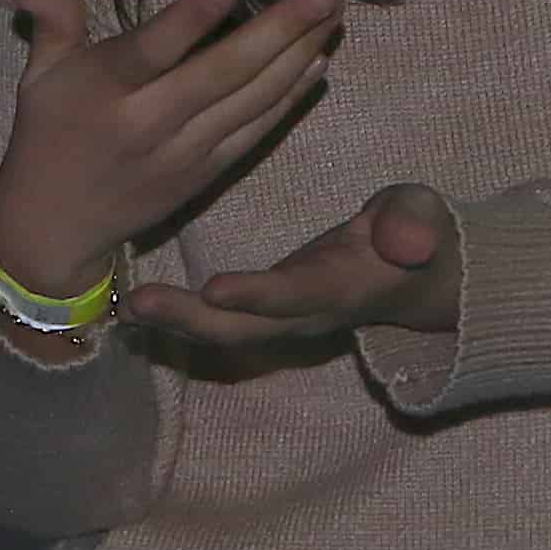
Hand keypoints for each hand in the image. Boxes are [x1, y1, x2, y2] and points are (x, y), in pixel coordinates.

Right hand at [0, 0, 348, 294]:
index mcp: (103, 91)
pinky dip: (289, 99)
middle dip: (279, 32)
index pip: (149, 52)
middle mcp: (148, 123)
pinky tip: (317, 64)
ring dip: (297, 58)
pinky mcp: (206, 173)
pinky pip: (256, 131)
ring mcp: (184, 153)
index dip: (188, 22)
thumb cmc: (49, 135)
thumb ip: (52, 19)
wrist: (55, 228)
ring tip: (331, 16)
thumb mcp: (39, 73)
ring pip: (250, 102)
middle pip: (221, 75)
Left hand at [127, 185, 462, 376]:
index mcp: (342, 289)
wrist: (420, 278)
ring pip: (222, 330)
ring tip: (125, 304)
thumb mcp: (425, 219)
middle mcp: (305, 314)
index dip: (258, 296)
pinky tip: (131, 300)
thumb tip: (408, 241)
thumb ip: (414, 225)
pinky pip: (215, 320)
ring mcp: (281, 319)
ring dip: (173, 320)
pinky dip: (175, 314)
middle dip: (189, 321)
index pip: (296, 296)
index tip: (215, 288)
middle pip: (243, 329)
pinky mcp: (263, 311)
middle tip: (137, 304)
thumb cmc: (418, 235)